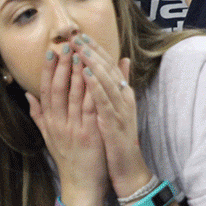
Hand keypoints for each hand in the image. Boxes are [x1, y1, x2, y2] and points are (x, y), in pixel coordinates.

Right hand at [25, 42, 107, 205]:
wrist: (81, 186)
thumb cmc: (67, 161)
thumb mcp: (48, 138)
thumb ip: (38, 115)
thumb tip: (27, 94)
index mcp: (49, 122)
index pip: (46, 90)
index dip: (48, 70)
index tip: (51, 51)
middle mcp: (58, 123)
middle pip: (58, 89)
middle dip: (62, 65)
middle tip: (66, 45)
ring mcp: (74, 128)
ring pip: (73, 95)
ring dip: (77, 72)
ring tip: (80, 52)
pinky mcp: (89, 134)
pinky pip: (90, 107)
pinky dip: (91, 90)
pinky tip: (95, 75)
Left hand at [73, 34, 151, 196]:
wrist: (128, 170)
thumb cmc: (118, 141)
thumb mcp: (117, 111)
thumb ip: (117, 87)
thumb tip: (123, 60)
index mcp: (122, 96)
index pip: (108, 67)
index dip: (95, 50)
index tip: (80, 36)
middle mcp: (123, 99)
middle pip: (108, 69)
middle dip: (92, 51)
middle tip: (77, 35)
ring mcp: (120, 110)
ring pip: (107, 81)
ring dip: (92, 62)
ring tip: (79, 48)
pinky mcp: (115, 123)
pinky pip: (104, 101)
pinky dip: (96, 86)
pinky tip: (86, 74)